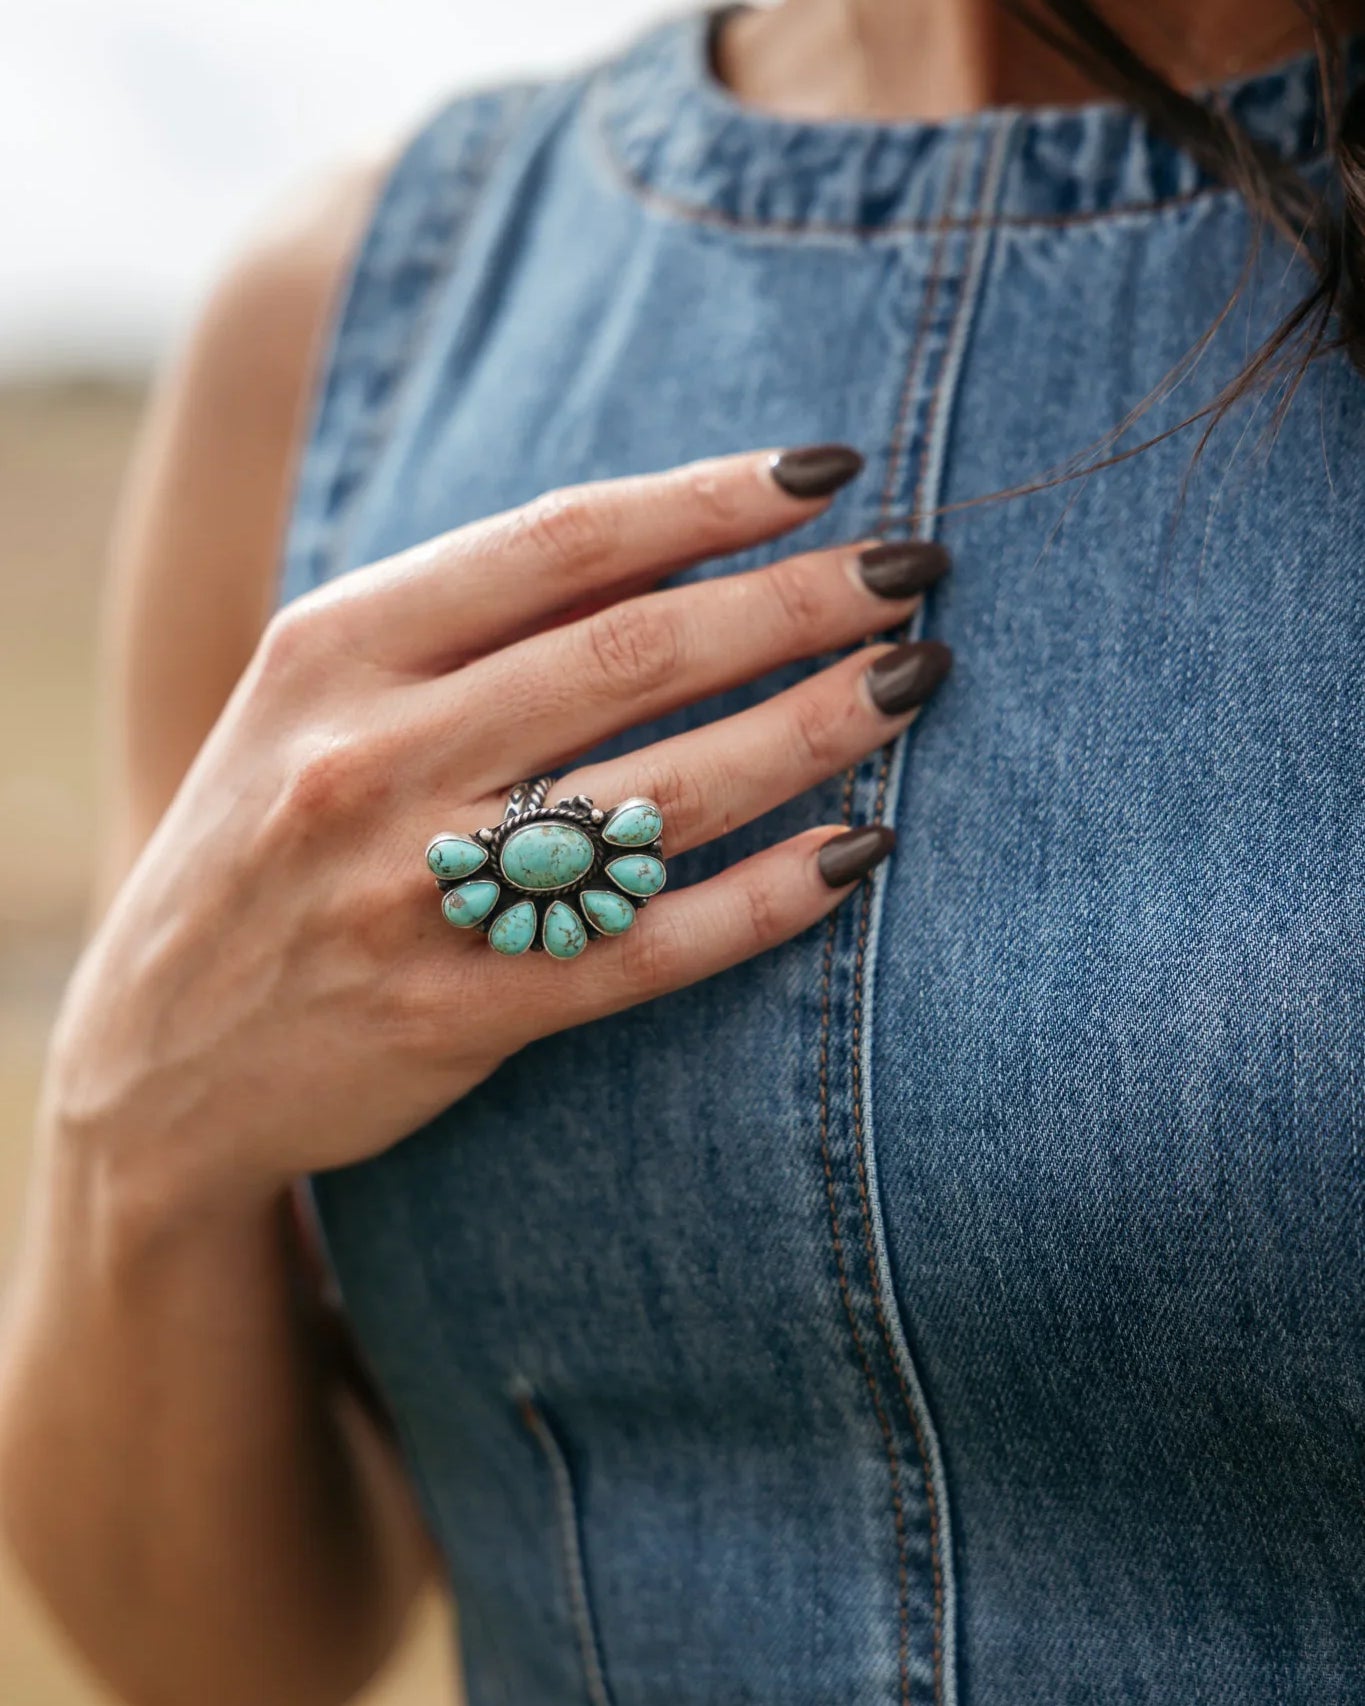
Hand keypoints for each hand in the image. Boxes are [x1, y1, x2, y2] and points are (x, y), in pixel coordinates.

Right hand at [43, 445, 950, 1218]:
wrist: (159, 1052)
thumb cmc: (270, 834)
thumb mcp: (320, 695)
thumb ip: (467, 623)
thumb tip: (679, 544)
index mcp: (336, 648)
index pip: (559, 541)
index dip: (712, 499)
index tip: (831, 471)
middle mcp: (373, 757)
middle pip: (635, 654)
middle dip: (798, 602)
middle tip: (917, 572)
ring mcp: (417, 893)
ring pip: (663, 794)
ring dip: (812, 728)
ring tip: (914, 681)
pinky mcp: (464, 1013)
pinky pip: (651, 948)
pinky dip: (768, 898)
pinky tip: (860, 853)